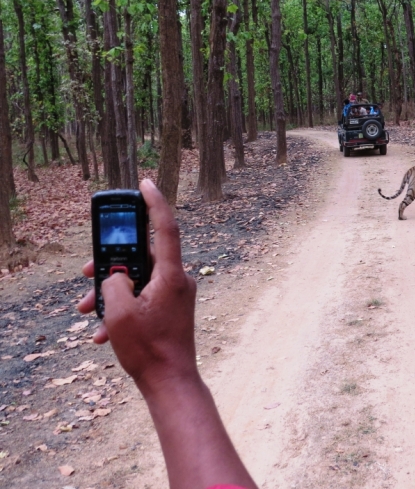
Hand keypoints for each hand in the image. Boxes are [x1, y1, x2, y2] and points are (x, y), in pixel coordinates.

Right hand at [79, 178, 198, 395]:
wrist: (170, 381)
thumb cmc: (149, 349)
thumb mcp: (120, 313)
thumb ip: (114, 284)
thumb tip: (117, 277)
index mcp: (172, 275)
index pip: (166, 228)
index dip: (155, 203)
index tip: (145, 183)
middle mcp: (178, 280)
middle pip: (142, 257)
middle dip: (111, 265)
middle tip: (86, 272)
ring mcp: (176, 295)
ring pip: (138, 280)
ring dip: (111, 292)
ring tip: (88, 311)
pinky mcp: (171, 308)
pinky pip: (143, 297)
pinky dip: (123, 308)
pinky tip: (104, 331)